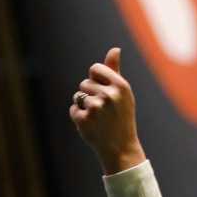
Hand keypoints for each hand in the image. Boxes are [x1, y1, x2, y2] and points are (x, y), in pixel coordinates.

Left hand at [69, 48, 146, 173]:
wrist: (120, 147)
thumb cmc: (121, 117)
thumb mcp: (122, 93)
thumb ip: (114, 70)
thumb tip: (115, 49)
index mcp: (120, 85)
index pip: (95, 69)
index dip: (95, 78)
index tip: (102, 90)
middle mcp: (109, 95)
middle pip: (84, 83)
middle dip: (89, 94)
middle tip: (103, 109)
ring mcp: (96, 108)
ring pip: (78, 96)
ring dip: (84, 105)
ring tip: (98, 117)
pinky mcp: (84, 120)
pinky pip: (73, 109)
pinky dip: (79, 116)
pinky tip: (91, 125)